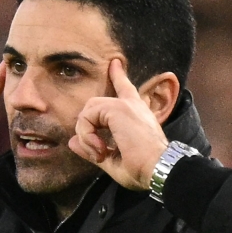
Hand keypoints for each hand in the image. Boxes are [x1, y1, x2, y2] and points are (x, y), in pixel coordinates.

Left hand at [68, 59, 169, 189]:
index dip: (118, 76)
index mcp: (136, 114)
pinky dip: (88, 135)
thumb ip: (92, 149)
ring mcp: (125, 105)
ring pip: (88, 110)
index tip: (115, 63)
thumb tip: (72, 142)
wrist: (159, 168)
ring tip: (100, 152)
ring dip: (87, 134)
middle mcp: (132, 105)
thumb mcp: (113, 161)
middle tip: (99, 152)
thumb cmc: (143, 169)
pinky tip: (100, 149)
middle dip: (87, 128)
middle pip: (95, 104)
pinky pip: (87, 116)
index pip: (125, 89)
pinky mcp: (118, 109)